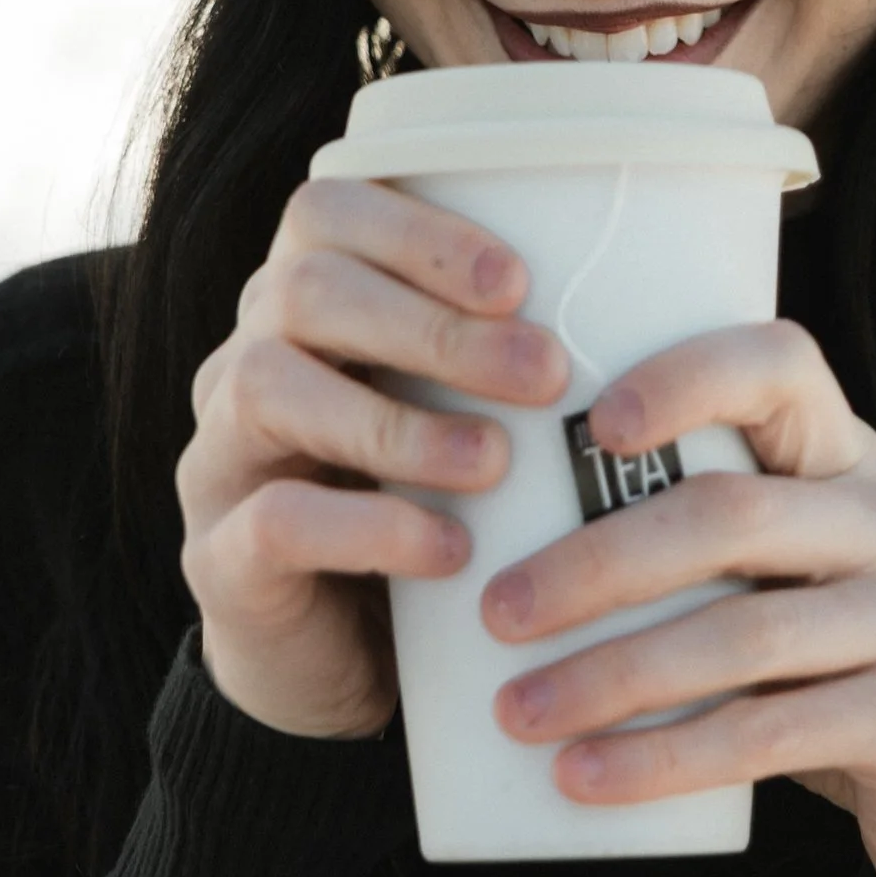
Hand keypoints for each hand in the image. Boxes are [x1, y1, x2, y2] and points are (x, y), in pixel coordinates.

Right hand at [177, 178, 566, 737]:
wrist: (340, 663)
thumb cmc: (428, 512)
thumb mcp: (465, 420)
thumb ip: (510, 359)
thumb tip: (656, 298)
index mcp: (303, 309)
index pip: (325, 213)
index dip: (419, 232)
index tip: (520, 282)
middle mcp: (245, 364)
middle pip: (301, 289)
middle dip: (433, 324)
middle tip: (545, 373)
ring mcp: (220, 459)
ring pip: (271, 386)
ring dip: (399, 420)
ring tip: (496, 463)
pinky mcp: (219, 560)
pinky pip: (273, 519)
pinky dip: (370, 528)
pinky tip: (449, 551)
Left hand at [480, 321, 875, 876]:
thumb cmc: (833, 668)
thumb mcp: (787, 581)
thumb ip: (701, 547)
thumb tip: (510, 554)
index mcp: (849, 460)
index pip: (781, 367)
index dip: (688, 377)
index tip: (596, 424)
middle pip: (730, 515)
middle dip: (597, 564)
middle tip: (499, 611)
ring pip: (739, 632)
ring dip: (612, 676)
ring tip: (520, 711)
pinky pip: (765, 732)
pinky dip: (662, 759)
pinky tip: (588, 778)